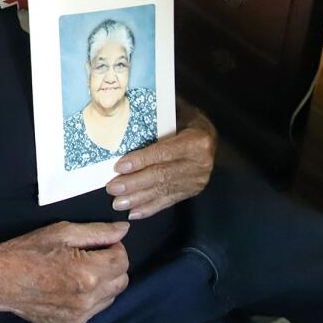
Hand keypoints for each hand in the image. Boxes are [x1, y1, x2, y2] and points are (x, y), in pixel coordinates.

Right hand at [0, 221, 129, 322]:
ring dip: (101, 284)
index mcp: (86, 274)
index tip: (100, 245)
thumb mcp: (63, 232)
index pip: (123, 260)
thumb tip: (122, 230)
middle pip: (121, 281)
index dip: (114, 248)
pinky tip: (68, 288)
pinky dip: (87, 300)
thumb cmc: (26, 253)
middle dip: (111, 266)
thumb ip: (98, 231)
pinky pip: (93, 312)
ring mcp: (78, 318)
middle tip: (89, 257)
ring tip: (76, 273)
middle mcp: (85, 300)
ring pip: (110, 298)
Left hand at [106, 100, 216, 219]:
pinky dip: (150, 208)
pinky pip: (169, 201)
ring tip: (118, 203)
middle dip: (135, 183)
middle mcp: (200, 163)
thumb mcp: (180, 111)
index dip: (141, 160)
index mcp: (197, 141)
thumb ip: (159, 114)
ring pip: (163, 190)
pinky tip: (134, 212)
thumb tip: (130, 110)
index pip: (164, 152)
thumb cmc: (188, 120)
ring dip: (138, 199)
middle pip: (162, 175)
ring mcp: (197, 180)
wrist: (210, 136)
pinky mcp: (192, 191)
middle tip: (112, 188)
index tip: (119, 166)